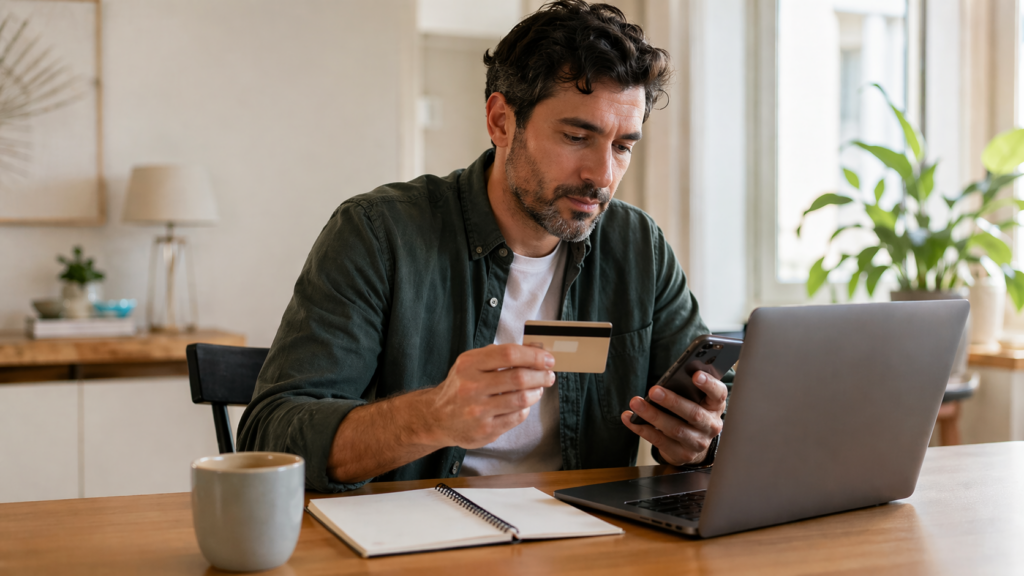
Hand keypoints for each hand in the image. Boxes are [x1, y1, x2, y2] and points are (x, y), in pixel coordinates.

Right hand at [426, 344, 555, 448]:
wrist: (437, 418)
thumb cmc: (460, 386)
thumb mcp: (472, 364)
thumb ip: (499, 356)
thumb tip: (534, 349)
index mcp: (468, 364)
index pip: (509, 354)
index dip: (534, 356)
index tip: (547, 359)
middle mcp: (470, 387)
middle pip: (519, 377)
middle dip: (541, 375)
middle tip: (549, 375)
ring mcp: (477, 411)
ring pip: (521, 399)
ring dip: (536, 392)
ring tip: (538, 388)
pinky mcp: (484, 430)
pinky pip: (517, 416)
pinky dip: (526, 408)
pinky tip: (523, 403)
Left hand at [620, 370, 726, 465]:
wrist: (693, 443)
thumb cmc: (691, 411)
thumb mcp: (696, 399)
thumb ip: (688, 389)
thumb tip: (668, 379)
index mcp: (715, 406)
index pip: (718, 394)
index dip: (708, 384)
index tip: (695, 375)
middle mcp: (711, 426)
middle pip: (693, 413)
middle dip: (672, 401)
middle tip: (654, 390)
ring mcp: (698, 442)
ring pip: (675, 429)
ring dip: (653, 415)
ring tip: (636, 403)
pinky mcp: (682, 454)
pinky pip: (660, 441)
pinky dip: (642, 429)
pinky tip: (629, 418)